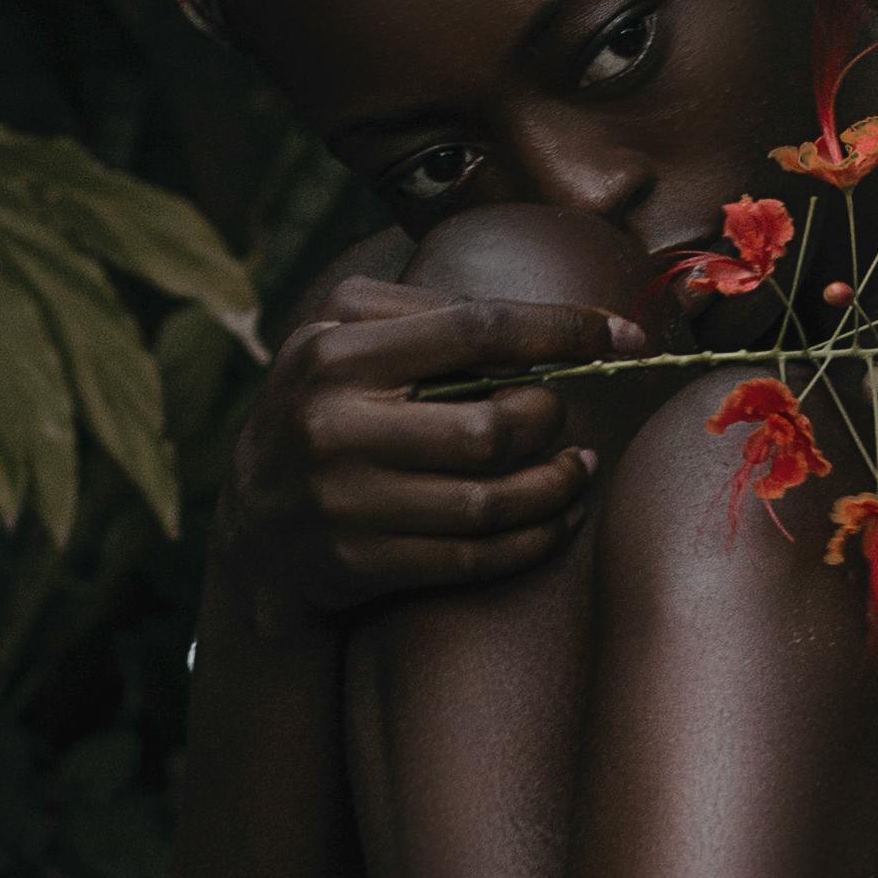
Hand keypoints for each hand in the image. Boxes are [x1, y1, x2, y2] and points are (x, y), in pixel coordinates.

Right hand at [214, 277, 647, 625]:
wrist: (253, 526)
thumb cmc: (320, 410)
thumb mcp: (338, 337)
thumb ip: (422, 314)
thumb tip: (540, 324)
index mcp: (334, 352)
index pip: (475, 330)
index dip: (562, 331)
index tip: (624, 336)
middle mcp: (335, 426)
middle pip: (491, 426)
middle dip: (550, 419)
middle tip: (560, 415)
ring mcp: (347, 502)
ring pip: (490, 500)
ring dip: (556, 485)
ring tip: (577, 467)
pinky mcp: (362, 563)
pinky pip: (475, 556)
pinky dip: (533, 538)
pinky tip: (556, 517)